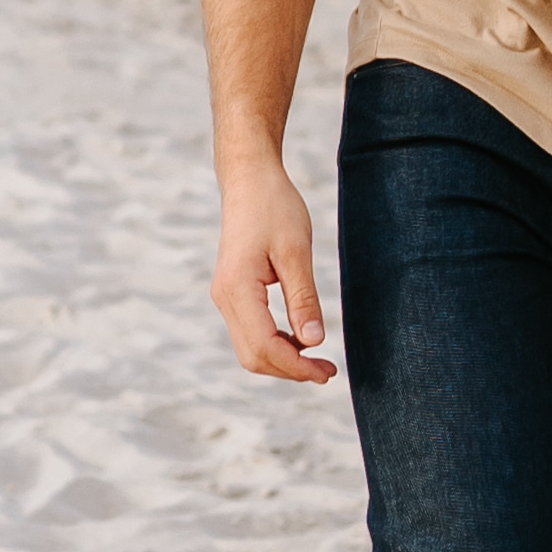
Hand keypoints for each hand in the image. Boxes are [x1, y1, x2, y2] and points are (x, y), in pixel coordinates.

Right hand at [209, 170, 336, 383]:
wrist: (249, 180)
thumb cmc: (274, 207)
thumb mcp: (296, 250)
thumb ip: (303, 298)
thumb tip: (314, 341)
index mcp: (237, 288)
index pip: (264, 346)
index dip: (296, 366)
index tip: (327, 371)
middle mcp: (224, 298)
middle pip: (253, 356)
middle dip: (289, 370)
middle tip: (327, 372)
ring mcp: (225, 296)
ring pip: (249, 348)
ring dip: (282, 360)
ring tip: (318, 361)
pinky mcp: (232, 292)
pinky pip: (250, 332)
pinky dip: (274, 344)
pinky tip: (300, 340)